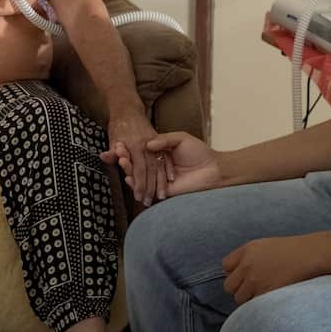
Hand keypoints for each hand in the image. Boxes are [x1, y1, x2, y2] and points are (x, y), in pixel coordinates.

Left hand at [103, 109, 162, 204]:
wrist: (129, 110)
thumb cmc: (118, 126)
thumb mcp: (113, 137)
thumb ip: (112, 150)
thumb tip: (104, 157)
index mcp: (134, 145)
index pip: (138, 169)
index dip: (140, 184)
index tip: (139, 197)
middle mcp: (146, 145)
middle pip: (151, 169)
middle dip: (151, 187)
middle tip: (150, 202)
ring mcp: (155, 143)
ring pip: (160, 165)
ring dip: (161, 182)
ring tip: (162, 196)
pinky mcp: (160, 141)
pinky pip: (166, 157)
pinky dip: (169, 168)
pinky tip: (171, 180)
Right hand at [106, 131, 221, 198]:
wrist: (213, 169)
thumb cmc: (199, 152)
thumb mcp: (180, 139)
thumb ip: (164, 140)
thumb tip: (147, 143)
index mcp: (160, 155)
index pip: (141, 152)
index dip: (130, 148)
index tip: (120, 142)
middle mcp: (158, 168)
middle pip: (137, 165)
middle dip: (126, 159)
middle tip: (117, 151)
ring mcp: (159, 180)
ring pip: (139, 177)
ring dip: (128, 170)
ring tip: (121, 160)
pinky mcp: (163, 192)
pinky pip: (147, 189)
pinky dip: (136, 184)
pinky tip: (128, 177)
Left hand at [222, 232, 330, 304]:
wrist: (310, 255)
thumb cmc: (291, 251)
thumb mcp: (265, 246)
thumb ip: (248, 257)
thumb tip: (238, 274)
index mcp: (246, 250)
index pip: (226, 266)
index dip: (234, 273)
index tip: (244, 276)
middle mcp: (247, 265)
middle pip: (229, 286)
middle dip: (239, 288)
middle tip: (253, 288)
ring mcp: (255, 280)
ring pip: (239, 299)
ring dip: (248, 299)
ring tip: (263, 294)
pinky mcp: (265, 293)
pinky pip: (253, 305)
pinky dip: (259, 305)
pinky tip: (270, 298)